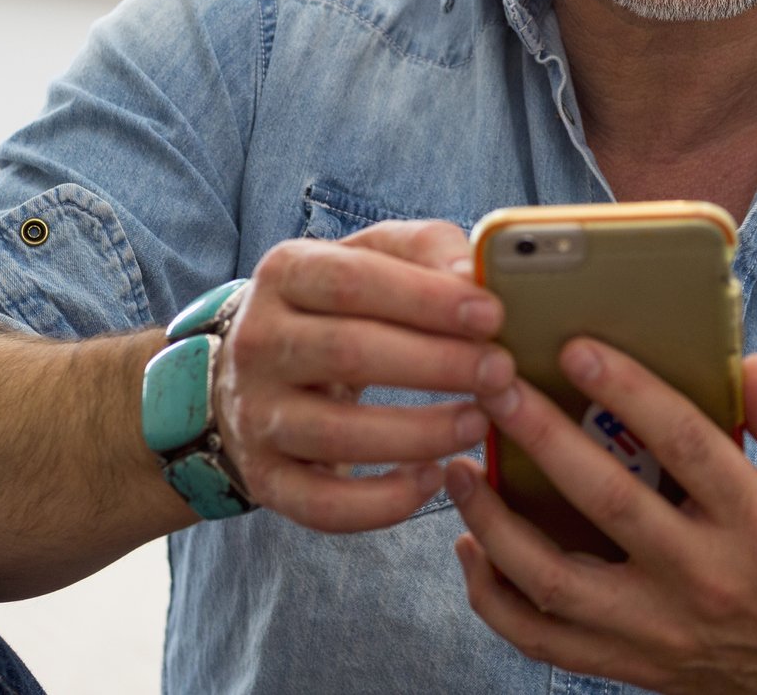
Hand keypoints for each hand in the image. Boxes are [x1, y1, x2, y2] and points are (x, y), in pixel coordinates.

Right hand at [215, 218, 512, 530]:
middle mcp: (259, 343)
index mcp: (286, 274)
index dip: (426, 299)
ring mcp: (255, 415)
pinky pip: (322, 505)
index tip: (491, 316)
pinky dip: (382, 503)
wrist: (256, 372)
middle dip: (436, 365)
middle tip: (501, 373)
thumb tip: (473, 274)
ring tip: (479, 424)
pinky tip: (432, 480)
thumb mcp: (374, 258)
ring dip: (420, 433)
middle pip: (347, 352)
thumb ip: (426, 251)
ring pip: (337, 433)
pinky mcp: (265, 478)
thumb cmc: (342, 307)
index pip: (353, 280)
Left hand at [443, 339, 756, 694]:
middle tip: (495, 387)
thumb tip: (750, 365)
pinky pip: (546, 642)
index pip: (683, 442)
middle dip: (541, 438)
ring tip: (457, 469)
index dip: (627, 388)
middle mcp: (707, 578)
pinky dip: (496, 601)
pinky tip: (472, 552)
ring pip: (556, 581)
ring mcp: (664, 630)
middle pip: (606, 501)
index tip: (575, 348)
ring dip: (495, 523)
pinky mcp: (637, 665)